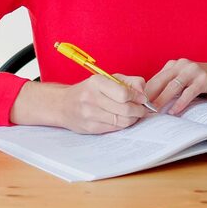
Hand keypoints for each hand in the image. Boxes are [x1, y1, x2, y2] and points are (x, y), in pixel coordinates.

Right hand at [21, 74, 152, 134]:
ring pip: (122, 121)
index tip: (143, 99)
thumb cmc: (89, 90)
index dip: (138, 97)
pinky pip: (114, 129)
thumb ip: (128, 81)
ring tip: (134, 114)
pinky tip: (123, 119)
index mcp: (96, 82)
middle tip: (143, 109)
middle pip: (125, 109)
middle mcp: (91, 98)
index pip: (124, 93)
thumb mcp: (106, 79)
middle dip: (139, 110)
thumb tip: (143, 92)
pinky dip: (123, 125)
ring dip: (133, 119)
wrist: (63, 105)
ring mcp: (89, 115)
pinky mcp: (90, 128)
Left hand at [146, 59, 206, 115]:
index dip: (146, 91)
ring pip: (173, 86)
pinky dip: (180, 103)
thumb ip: (172, 85)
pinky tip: (174, 111)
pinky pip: (189, 92)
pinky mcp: (205, 79)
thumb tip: (152, 100)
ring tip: (154, 111)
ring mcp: (194, 70)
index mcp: (176, 64)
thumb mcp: (187, 80)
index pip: (156, 78)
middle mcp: (183, 64)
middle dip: (150, 96)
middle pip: (161, 81)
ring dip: (162, 100)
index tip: (137, 103)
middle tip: (141, 109)